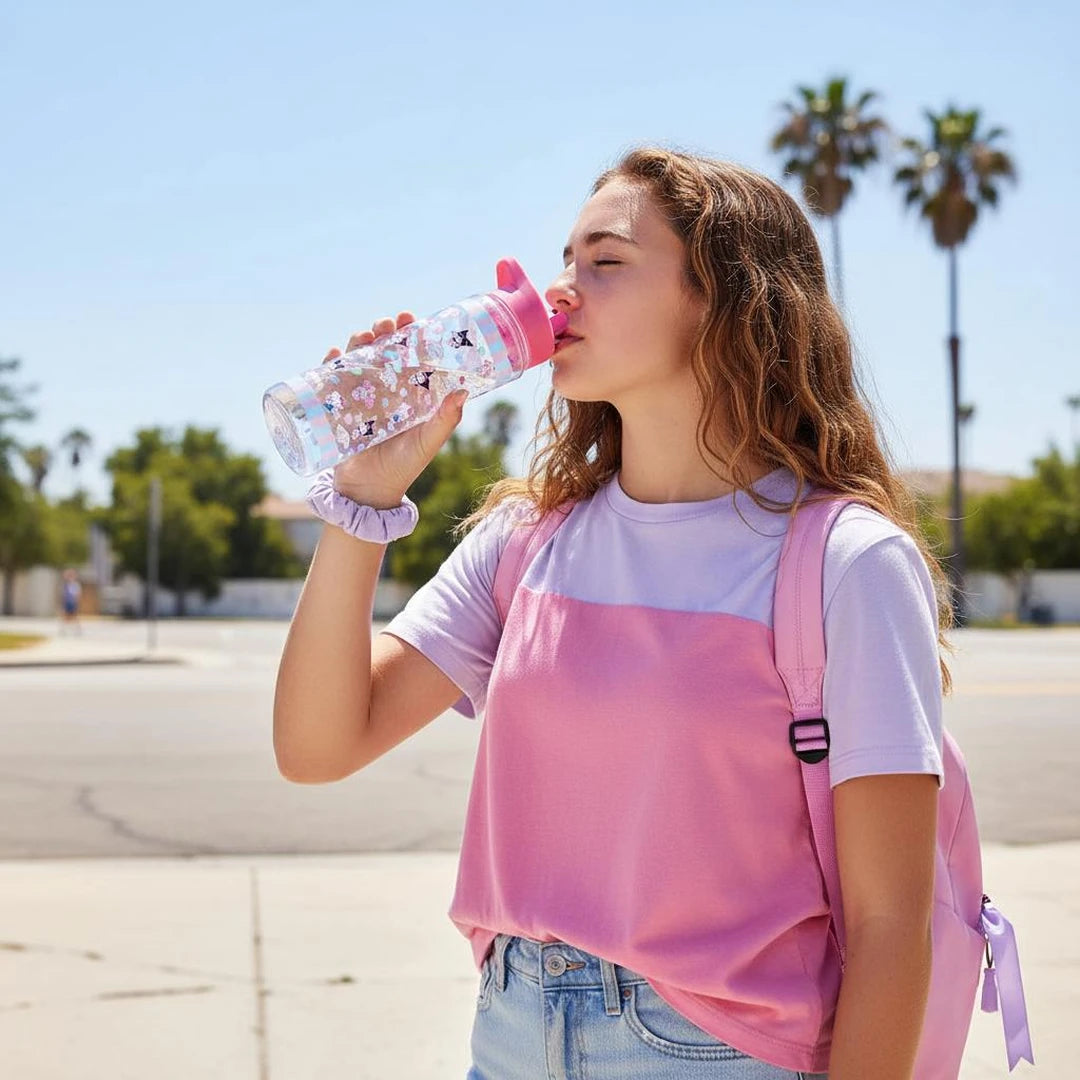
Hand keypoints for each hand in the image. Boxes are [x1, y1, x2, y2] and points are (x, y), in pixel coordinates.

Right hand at [322, 312, 467, 508]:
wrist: (368, 490)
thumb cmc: (404, 467)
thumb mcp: (427, 442)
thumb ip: (445, 420)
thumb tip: (463, 392)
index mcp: (411, 392)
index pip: (412, 355)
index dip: (411, 335)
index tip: (410, 319)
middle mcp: (387, 389)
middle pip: (384, 350)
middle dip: (384, 332)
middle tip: (385, 324)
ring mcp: (361, 395)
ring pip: (359, 358)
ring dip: (359, 342)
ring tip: (363, 336)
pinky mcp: (338, 404)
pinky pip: (332, 377)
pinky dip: (331, 362)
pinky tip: (334, 354)